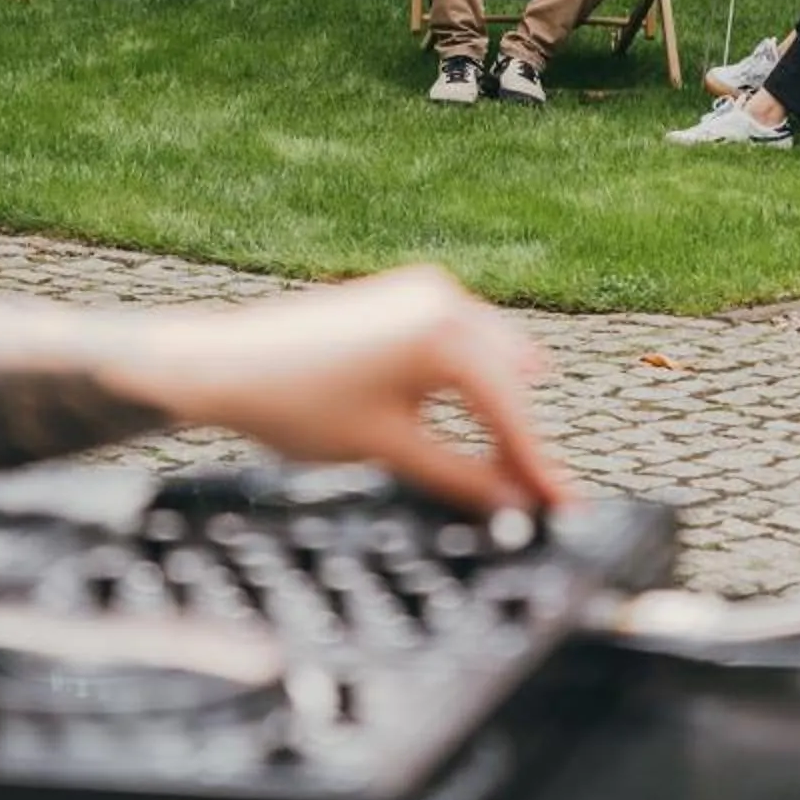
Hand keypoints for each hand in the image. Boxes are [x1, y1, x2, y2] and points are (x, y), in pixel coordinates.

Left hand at [149, 266, 568, 515]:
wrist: (227, 363)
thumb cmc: (300, 405)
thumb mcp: (389, 451)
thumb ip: (461, 480)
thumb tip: (516, 507)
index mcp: (444, 335)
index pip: (512, 412)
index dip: (540, 468)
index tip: (572, 508)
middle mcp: (444, 300)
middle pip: (510, 380)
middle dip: (524, 439)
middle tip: (543, 501)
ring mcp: (424, 290)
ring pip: (490, 356)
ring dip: (502, 408)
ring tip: (512, 471)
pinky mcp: (405, 296)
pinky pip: (463, 339)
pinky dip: (476, 381)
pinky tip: (479, 418)